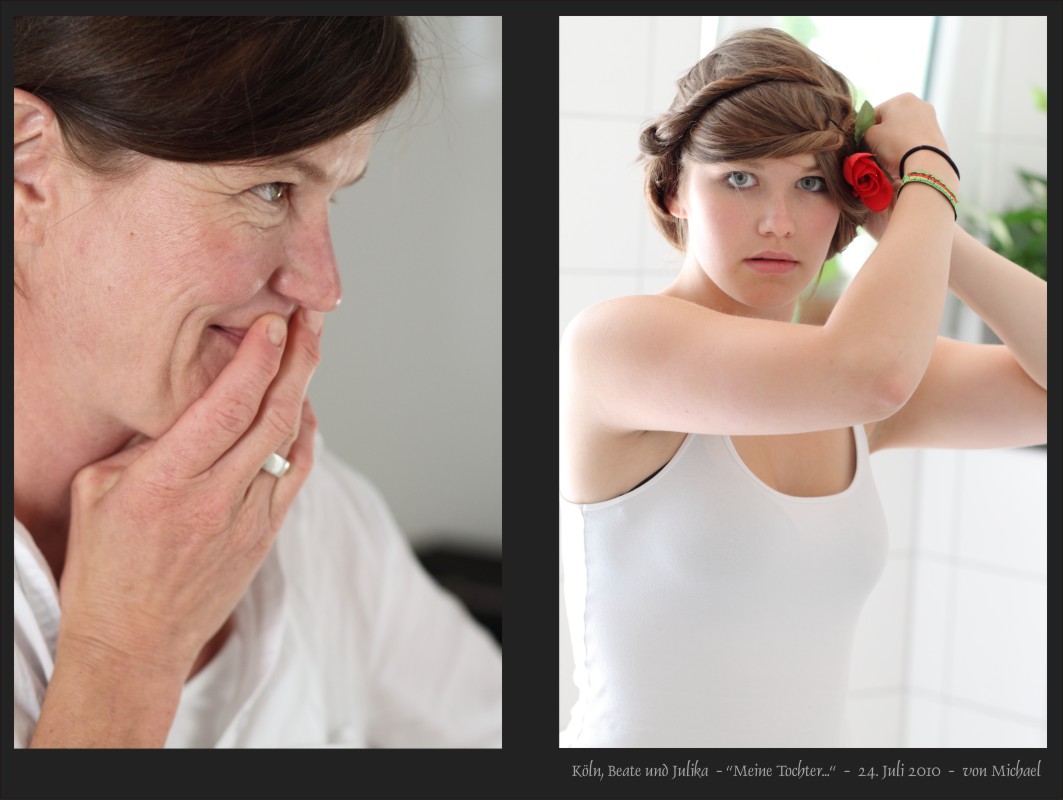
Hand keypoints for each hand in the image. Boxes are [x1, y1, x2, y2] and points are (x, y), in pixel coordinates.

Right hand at [57, 308, 322, 682]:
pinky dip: (308, 436)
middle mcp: (216, 497)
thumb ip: (144, 445)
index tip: (273, 323)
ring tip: (311, 350)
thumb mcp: (98, 492)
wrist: (135, 643)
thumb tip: (183, 406)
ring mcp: (248, 518)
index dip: (258, 359)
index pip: (227, 406)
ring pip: (293, 441)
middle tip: (307, 319)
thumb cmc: (105, 569)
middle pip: (274, 414)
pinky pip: (298, 474)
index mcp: (167, 480)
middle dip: (297, 359)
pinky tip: (305, 409)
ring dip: (306, 390)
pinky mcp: (266, 536)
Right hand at [862, 93, 950, 179]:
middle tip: (877, 150)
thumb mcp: (868, 135)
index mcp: (901, 98)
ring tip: (891, 155)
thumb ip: (863, 129)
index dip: (865, 129)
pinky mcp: (937, 132)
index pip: (874, 113)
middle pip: (890, 120)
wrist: (925, 162)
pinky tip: (904, 156)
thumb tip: (866, 132)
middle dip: (882, 134)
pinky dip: (907, 144)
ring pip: (903, 128)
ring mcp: (930, 117)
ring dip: (894, 140)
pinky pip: (914, 136)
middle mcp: (918, 102)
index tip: (864, 143)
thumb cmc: (895, 144)